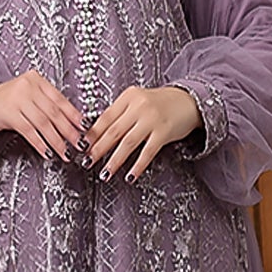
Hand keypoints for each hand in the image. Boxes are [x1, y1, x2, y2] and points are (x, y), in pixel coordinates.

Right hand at [0, 70, 85, 160]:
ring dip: (56, 140)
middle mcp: (28, 86)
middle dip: (69, 131)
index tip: (85, 128)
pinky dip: (40, 143)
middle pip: (54, 112)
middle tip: (79, 144)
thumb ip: (46, 105)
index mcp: (36, 80)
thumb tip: (72, 123)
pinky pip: (29, 131)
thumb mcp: (28, 98)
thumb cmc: (7, 103)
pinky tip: (47, 152)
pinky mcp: (8, 113)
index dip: (74, 115)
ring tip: (65, 153)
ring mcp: (17, 98)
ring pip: (43, 123)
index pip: (60, 99)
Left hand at [85, 85, 199, 181]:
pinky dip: (137, 166)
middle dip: (98, 149)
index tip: (82, 146)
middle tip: (87, 162)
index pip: (105, 117)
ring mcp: (152, 119)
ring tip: (105, 173)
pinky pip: (147, 152)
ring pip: (127, 143)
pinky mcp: (164, 132)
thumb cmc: (161, 103)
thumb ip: (121, 113)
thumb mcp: (138, 101)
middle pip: (113, 131)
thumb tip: (97, 134)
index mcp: (129, 96)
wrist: (189, 101)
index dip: (92, 134)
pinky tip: (130, 176)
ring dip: (114, 160)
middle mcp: (139, 106)